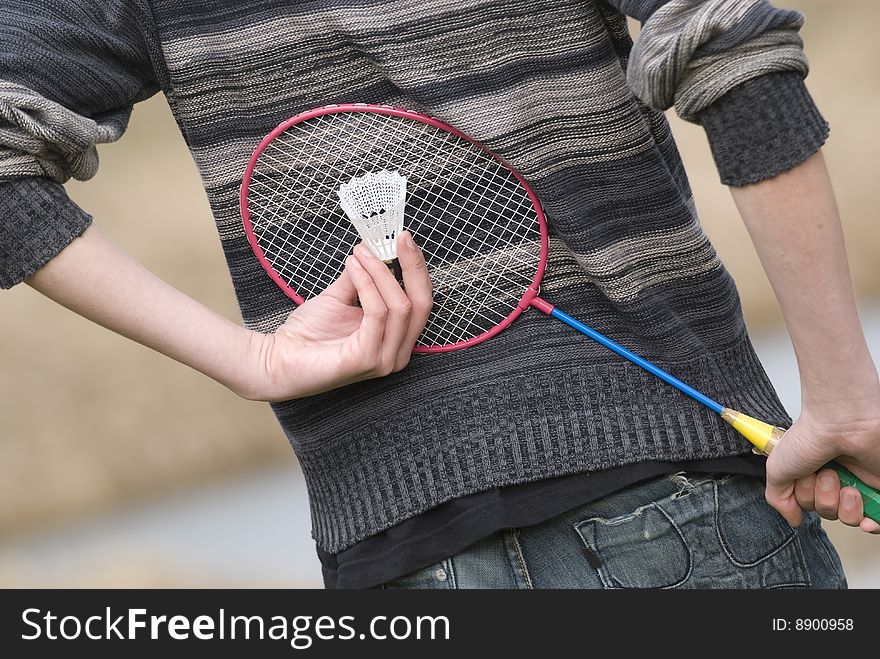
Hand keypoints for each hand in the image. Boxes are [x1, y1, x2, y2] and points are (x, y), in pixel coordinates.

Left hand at [237, 231, 431, 400]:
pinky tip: (354, 267)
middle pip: (421, 304)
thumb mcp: (340, 297)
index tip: (403, 239)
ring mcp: (384, 359)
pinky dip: (367, 285)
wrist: (279, 360)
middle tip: (398, 238)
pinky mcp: (366, 359)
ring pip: (400, 306)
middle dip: (412, 266)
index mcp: (397, 340)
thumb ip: (360, 277)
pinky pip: (377, 313)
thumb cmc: (309, 334)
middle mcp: (397, 353)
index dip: (416, 268)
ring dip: (381, 272)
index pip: (421, 301)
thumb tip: (373, 248)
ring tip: (361, 253)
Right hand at [765, 396, 879, 533]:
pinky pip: (877, 519)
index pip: (809, 504)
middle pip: (829, 511)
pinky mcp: (878, 488)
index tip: (803, 481)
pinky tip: (866, 519)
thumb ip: (779, 498)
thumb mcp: (776, 469)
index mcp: (812, 471)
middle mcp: (836, 476)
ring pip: (851, 517)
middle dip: (823, 499)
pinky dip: (872, 524)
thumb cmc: (810, 438)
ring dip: (844, 506)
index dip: (805, 500)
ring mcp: (859, 481)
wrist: (842, 425)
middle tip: (824, 475)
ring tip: (845, 484)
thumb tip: (793, 519)